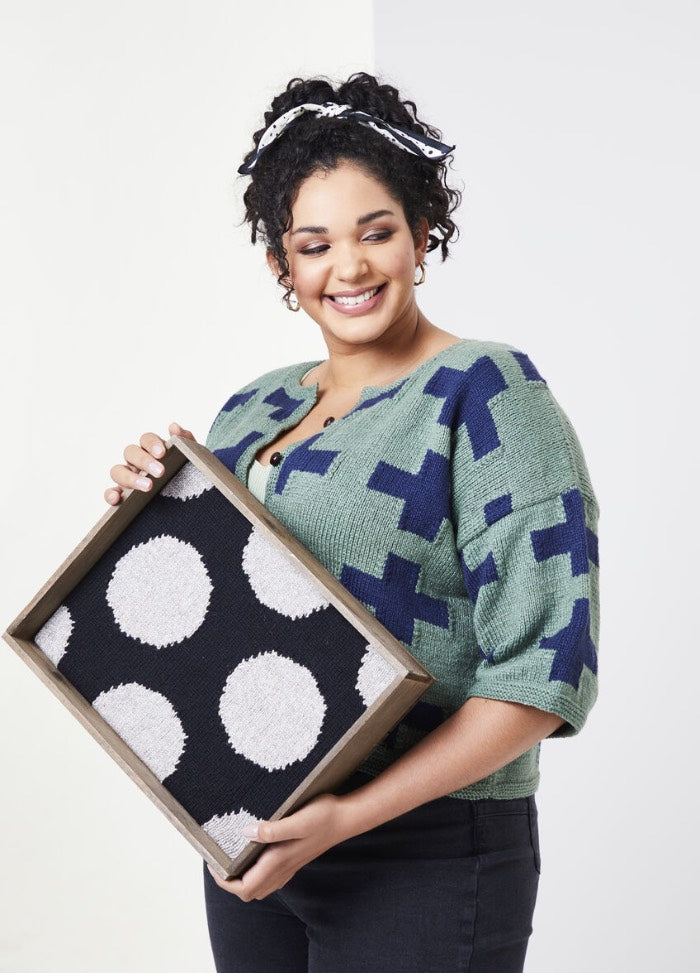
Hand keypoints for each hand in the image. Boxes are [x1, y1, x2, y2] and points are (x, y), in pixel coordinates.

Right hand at [104, 422, 197, 504]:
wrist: (191, 494)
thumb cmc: (187, 471)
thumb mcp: (191, 456)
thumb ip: (186, 440)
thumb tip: (174, 427)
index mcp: (151, 449)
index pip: (146, 439)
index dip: (152, 444)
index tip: (162, 453)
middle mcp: (136, 461)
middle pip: (130, 452)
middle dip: (144, 461)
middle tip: (160, 472)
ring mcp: (128, 478)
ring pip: (117, 471)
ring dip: (130, 478)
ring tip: (148, 486)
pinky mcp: (123, 496)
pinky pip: (111, 493)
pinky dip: (110, 494)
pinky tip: (117, 499)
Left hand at [206, 791, 351, 901]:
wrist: (346, 818)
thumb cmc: (324, 816)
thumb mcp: (297, 819)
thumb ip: (272, 829)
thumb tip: (245, 833)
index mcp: (278, 861)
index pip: (244, 888)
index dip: (224, 882)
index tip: (213, 863)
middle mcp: (282, 869)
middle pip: (249, 892)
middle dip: (229, 882)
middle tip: (218, 860)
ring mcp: (290, 867)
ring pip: (259, 887)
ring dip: (242, 879)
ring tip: (231, 858)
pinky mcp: (294, 860)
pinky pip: (270, 878)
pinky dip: (255, 874)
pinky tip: (254, 855)